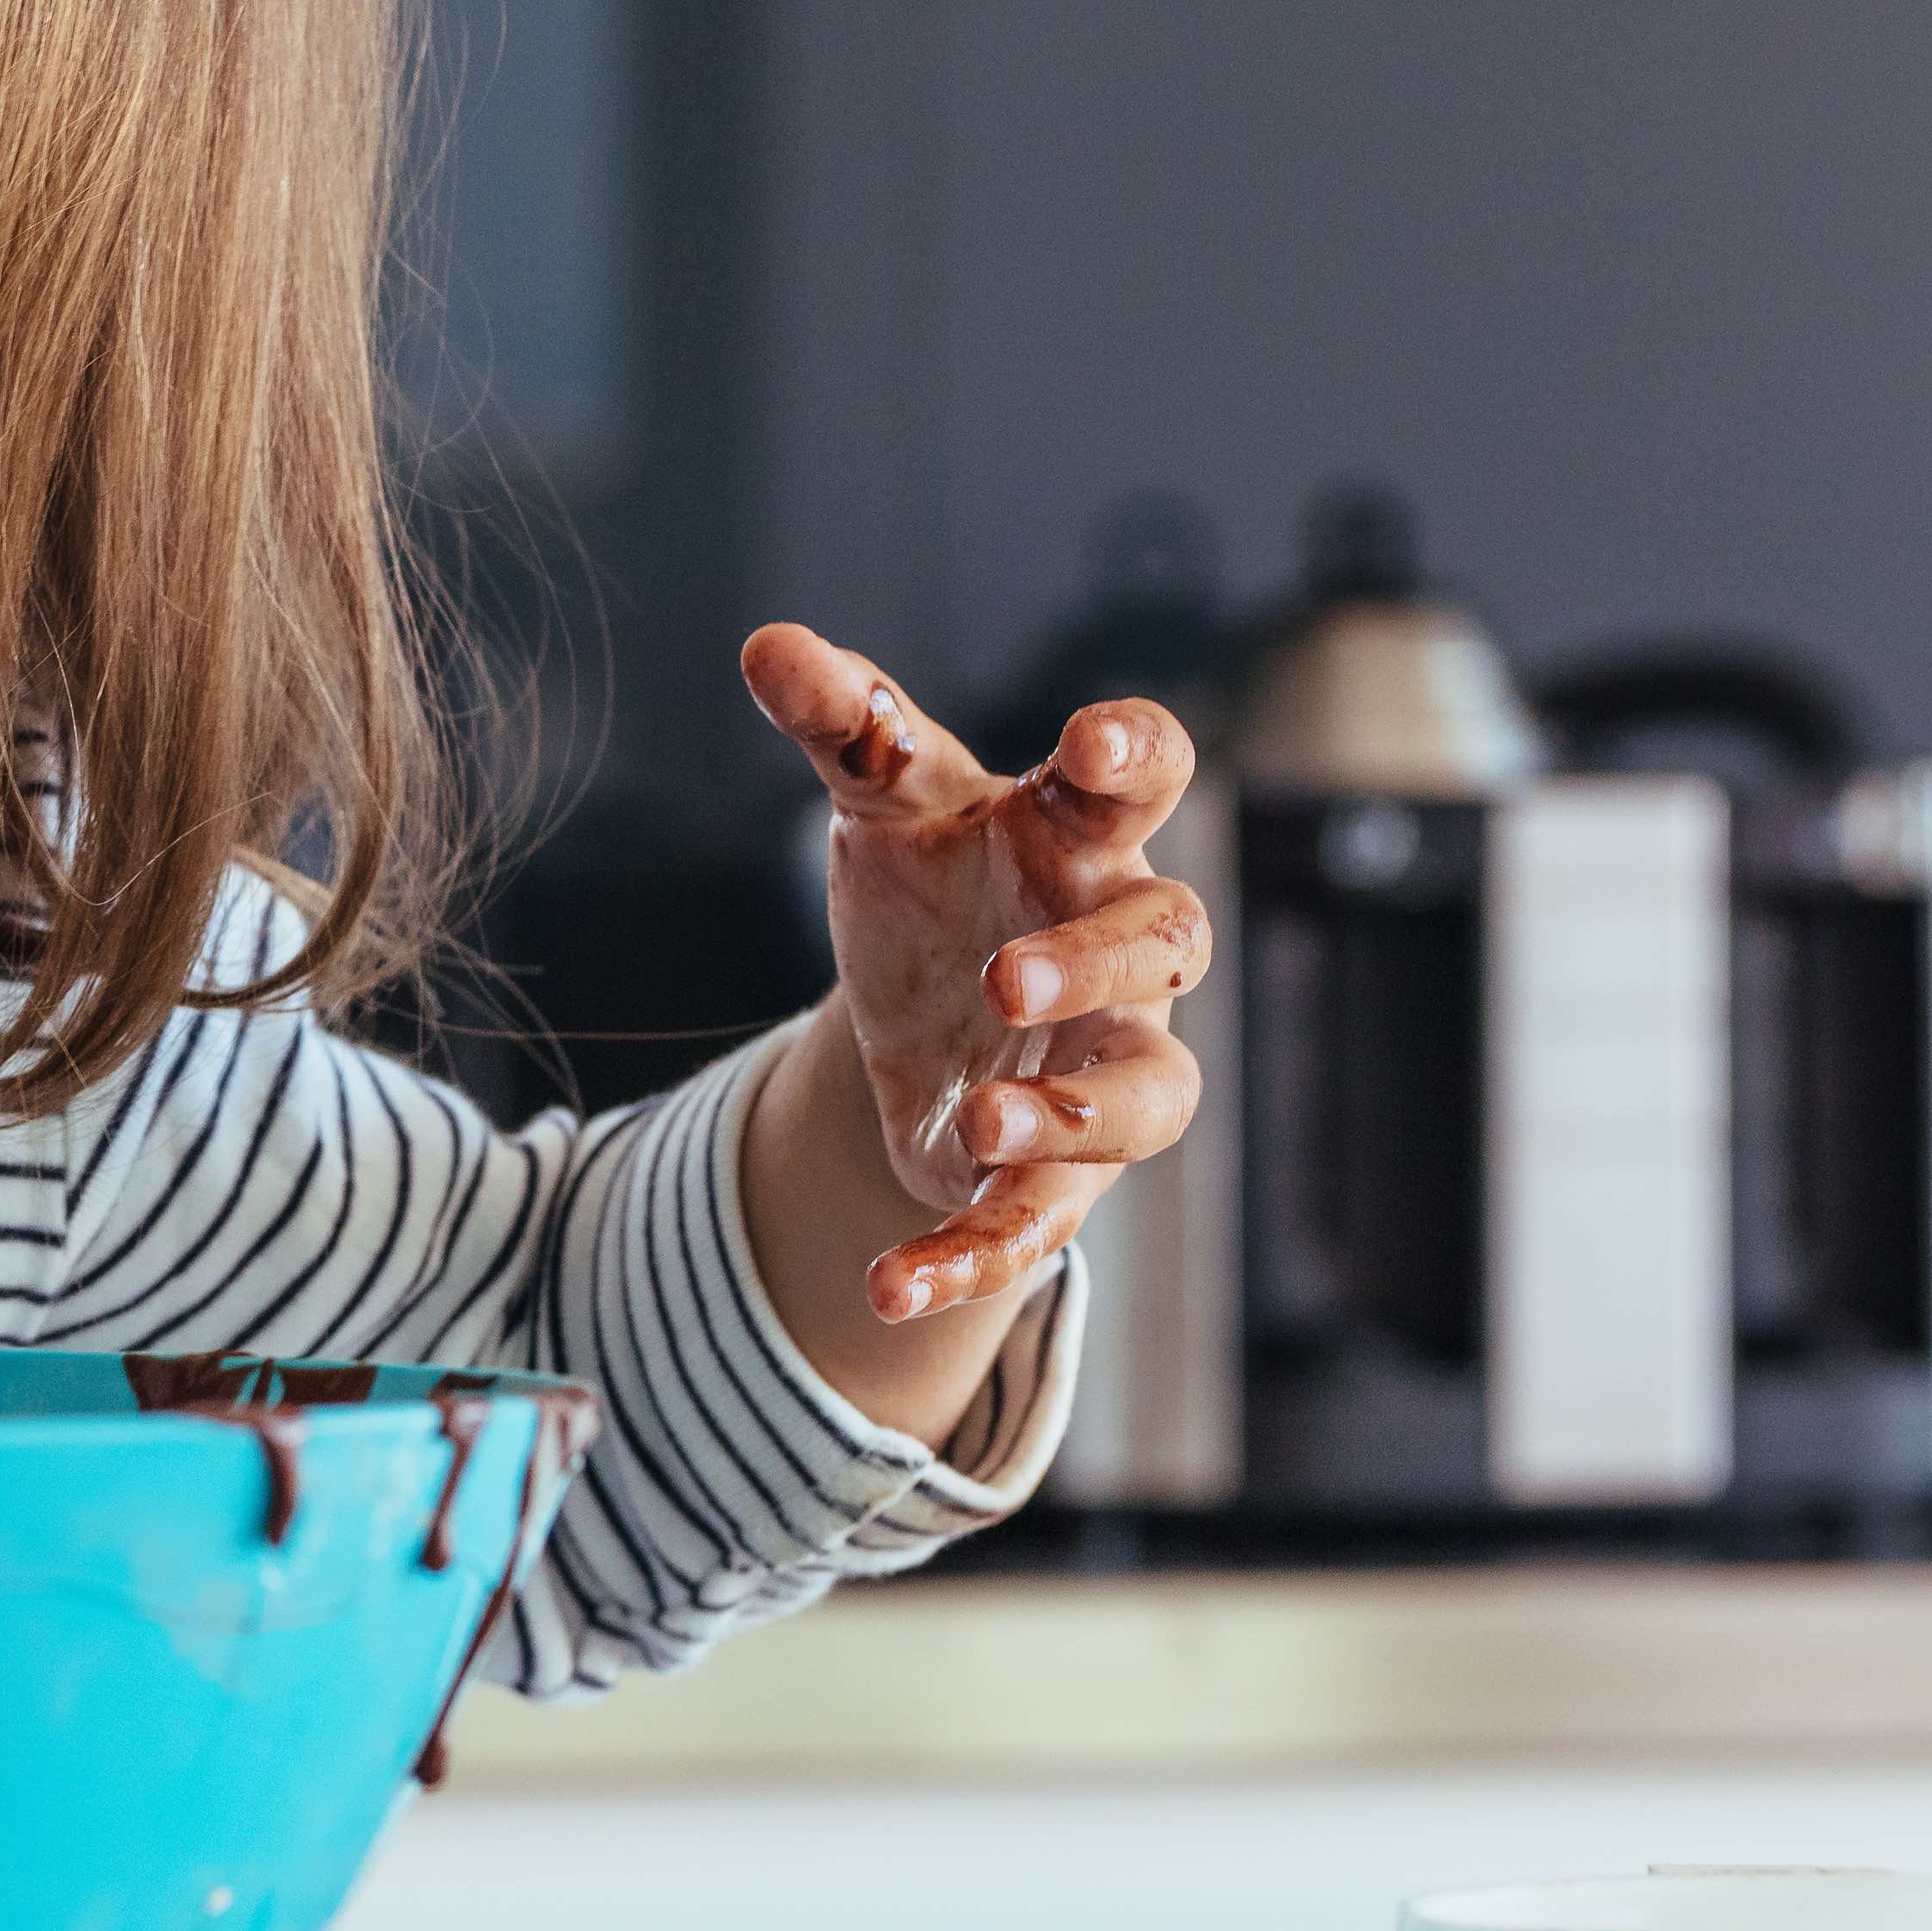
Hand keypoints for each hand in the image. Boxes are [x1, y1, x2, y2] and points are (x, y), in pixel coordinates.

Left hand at [743, 620, 1207, 1327]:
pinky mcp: (1051, 1172)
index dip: (1135, 755)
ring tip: (980, 1126)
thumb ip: (842, 725)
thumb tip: (765, 643)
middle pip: (1165, 946)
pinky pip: (1037, 1226)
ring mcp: (1100, 1069)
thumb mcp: (882, 803)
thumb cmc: (936, 879)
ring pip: (1145, 1100)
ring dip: (1072, 1121)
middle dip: (1096, 967)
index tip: (1097, 743)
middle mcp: (1119, 954)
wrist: (924, 1009)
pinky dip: (968, 1261)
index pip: (1143, 779)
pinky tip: (891, 1287)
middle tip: (1004, 980)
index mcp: (1080, 838)